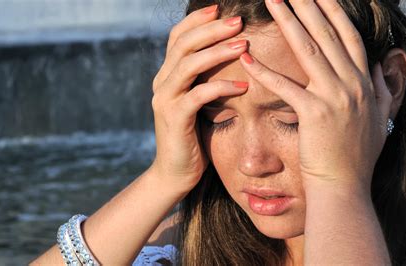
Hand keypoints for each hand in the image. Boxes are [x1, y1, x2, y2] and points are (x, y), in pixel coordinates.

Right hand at [150, 6, 248, 192]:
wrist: (176, 172)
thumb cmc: (194, 136)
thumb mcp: (197, 102)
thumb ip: (203, 80)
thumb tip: (229, 55)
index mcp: (167, 75)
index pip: (177, 37)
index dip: (197, 20)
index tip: (221, 8)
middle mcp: (161, 83)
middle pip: (182, 44)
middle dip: (211, 29)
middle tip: (238, 20)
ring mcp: (165, 100)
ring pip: (188, 65)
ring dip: (217, 52)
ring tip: (244, 45)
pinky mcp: (174, 119)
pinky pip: (198, 95)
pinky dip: (221, 87)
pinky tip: (244, 85)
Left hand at [240, 0, 392, 191]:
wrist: (344, 186)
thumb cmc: (356, 157)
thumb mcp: (380, 119)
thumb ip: (384, 91)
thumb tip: (385, 68)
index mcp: (365, 83)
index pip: (349, 38)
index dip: (334, 12)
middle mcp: (352, 84)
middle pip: (327, 35)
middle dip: (308, 6)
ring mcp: (334, 97)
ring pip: (308, 50)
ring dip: (288, 22)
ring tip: (271, 2)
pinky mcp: (314, 114)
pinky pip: (285, 86)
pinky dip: (264, 70)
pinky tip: (246, 56)